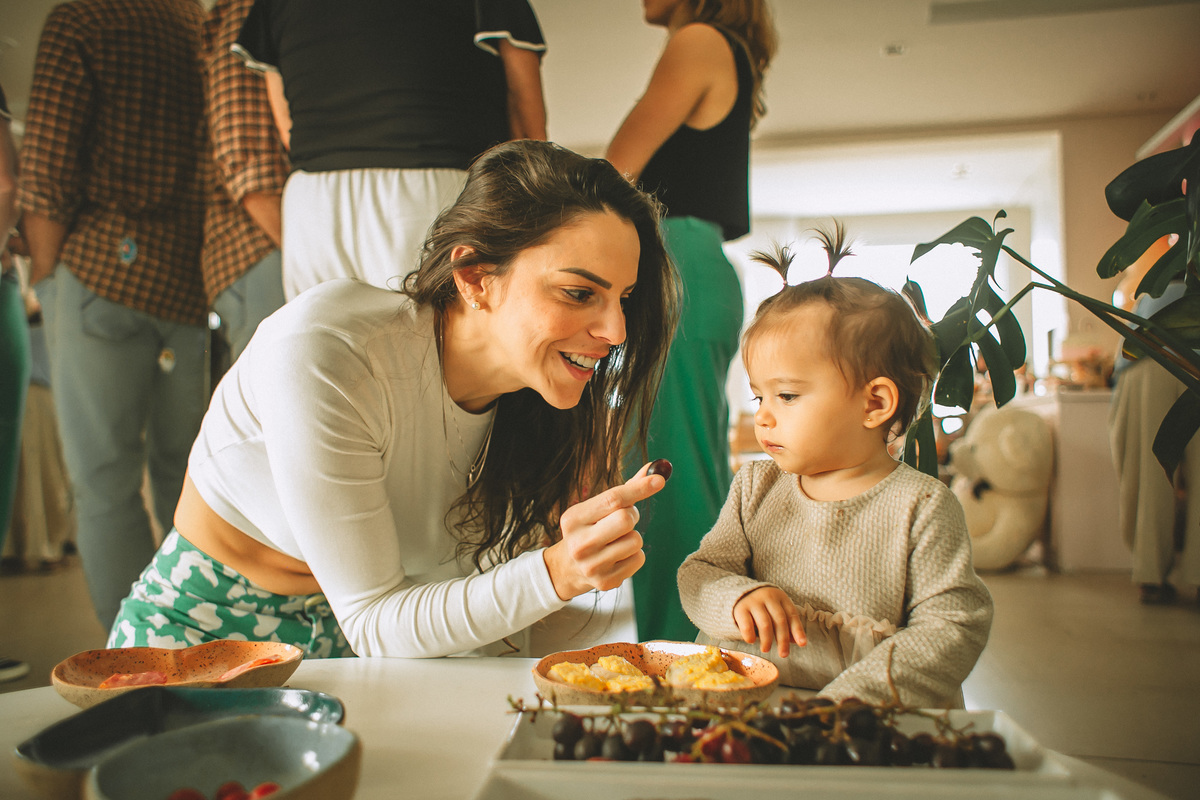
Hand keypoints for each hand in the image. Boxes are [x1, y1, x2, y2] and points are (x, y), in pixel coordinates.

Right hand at [543, 462, 667, 599]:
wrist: (568, 568)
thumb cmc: (589, 530)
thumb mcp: (597, 509)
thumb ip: (625, 490)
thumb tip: (654, 469)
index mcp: (574, 518)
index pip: (613, 499)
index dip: (639, 488)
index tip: (660, 480)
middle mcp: (579, 543)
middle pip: (626, 519)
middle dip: (632, 516)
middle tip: (623, 520)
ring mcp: (592, 565)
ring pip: (635, 540)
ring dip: (633, 537)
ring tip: (617, 540)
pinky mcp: (605, 582)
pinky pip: (638, 559)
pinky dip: (634, 555)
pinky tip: (618, 556)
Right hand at [733, 586, 806, 657]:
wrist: (740, 594)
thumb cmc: (763, 607)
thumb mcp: (776, 612)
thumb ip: (786, 624)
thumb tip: (796, 641)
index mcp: (780, 597)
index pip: (792, 614)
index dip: (797, 630)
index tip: (802, 644)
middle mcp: (768, 597)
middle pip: (779, 620)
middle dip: (783, 639)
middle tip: (783, 654)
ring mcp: (754, 601)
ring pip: (765, 623)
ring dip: (767, 639)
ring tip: (766, 649)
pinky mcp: (740, 608)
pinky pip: (747, 624)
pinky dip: (750, 635)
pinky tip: (751, 641)